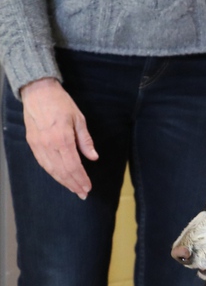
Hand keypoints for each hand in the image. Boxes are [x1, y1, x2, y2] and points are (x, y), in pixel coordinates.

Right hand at [20, 77, 98, 198]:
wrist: (38, 92)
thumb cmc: (61, 103)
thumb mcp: (79, 119)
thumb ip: (85, 140)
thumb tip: (93, 157)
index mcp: (62, 138)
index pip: (73, 165)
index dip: (80, 178)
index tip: (88, 187)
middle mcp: (49, 144)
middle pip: (62, 171)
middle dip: (73, 184)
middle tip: (83, 193)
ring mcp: (38, 145)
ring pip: (51, 169)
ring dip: (63, 181)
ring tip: (73, 189)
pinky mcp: (32, 143)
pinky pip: (43, 163)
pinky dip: (52, 173)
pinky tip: (59, 178)